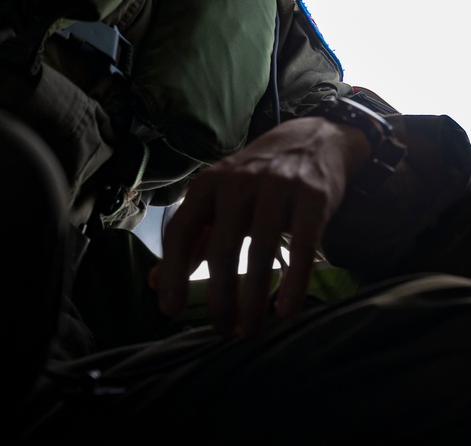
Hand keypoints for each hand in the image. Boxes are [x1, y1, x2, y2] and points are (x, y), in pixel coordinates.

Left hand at [148, 116, 369, 335]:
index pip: (181, 230)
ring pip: (260, 253)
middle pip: (221, 249)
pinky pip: (303, 248)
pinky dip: (294, 284)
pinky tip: (287, 310)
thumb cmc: (260, 177)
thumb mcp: (221, 197)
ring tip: (251, 329)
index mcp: (210, 183)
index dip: (173, 272)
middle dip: (220, 298)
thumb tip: (155, 283)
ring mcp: (279, 188)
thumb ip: (193, 237)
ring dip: (253, 300)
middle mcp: (240, 183)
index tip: (171, 310)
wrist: (315, 139)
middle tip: (223, 330)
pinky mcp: (314, 198)